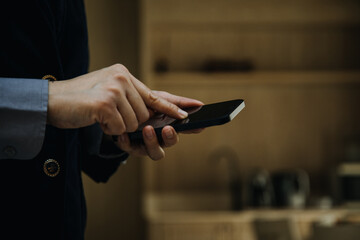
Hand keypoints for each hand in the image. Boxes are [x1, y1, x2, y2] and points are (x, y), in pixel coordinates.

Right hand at [47, 64, 188, 134]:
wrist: (51, 101)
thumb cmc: (81, 100)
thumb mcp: (109, 93)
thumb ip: (131, 98)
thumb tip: (154, 113)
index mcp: (124, 74)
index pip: (154, 93)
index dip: (173, 105)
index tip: (192, 111)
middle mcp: (122, 77)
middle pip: (144, 114)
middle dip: (129, 122)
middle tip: (110, 115)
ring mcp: (114, 89)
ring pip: (134, 123)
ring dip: (117, 126)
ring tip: (100, 115)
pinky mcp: (106, 103)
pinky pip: (119, 128)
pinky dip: (108, 130)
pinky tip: (95, 119)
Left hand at [115, 91, 203, 159]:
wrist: (116, 104)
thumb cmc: (140, 103)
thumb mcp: (159, 98)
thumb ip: (177, 103)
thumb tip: (200, 104)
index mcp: (168, 127)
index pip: (183, 130)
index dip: (191, 130)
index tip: (197, 125)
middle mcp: (159, 138)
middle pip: (169, 144)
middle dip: (170, 137)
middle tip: (167, 128)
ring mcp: (144, 144)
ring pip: (154, 152)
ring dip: (152, 142)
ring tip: (147, 129)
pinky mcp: (129, 146)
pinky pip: (129, 148)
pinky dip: (127, 141)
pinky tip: (124, 133)